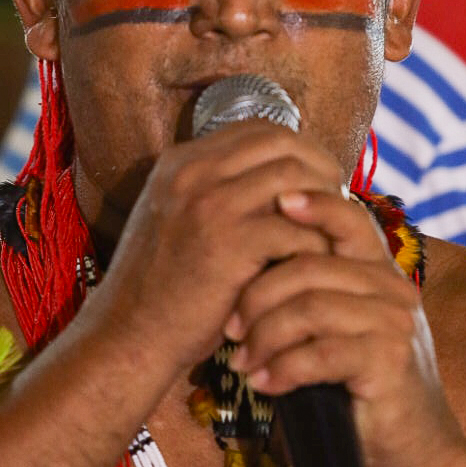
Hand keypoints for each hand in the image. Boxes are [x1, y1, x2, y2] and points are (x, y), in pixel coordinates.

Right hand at [85, 123, 342, 383]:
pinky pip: (294, 228)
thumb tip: (281, 184)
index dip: (299, 148)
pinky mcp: (228, 244)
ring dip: (323, 204)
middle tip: (337, 201)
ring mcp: (209, 205)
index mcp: (181, 162)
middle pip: (282, 143)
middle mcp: (193, 173)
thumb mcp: (177, 222)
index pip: (258, 129)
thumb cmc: (161, 289)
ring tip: (332, 231)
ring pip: (294, 178)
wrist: (128, 337)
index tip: (318, 177)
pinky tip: (319, 264)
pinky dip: (315, 245)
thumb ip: (216, 194)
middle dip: (320, 167)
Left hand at [224, 189, 463, 466]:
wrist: (411, 452)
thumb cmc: (358, 391)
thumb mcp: (335, 333)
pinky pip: (320, 353)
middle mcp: (392, 291)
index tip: (276, 204)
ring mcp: (394, 325)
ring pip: (309, 307)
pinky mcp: (388, 362)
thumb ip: (311, 296)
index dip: (313, 205)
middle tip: (230, 329)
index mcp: (380, 274)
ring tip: (244, 363)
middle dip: (257, 295)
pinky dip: (283, 368)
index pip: (350, 220)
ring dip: (264, 336)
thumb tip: (249, 266)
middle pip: (311, 265)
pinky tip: (265, 384)